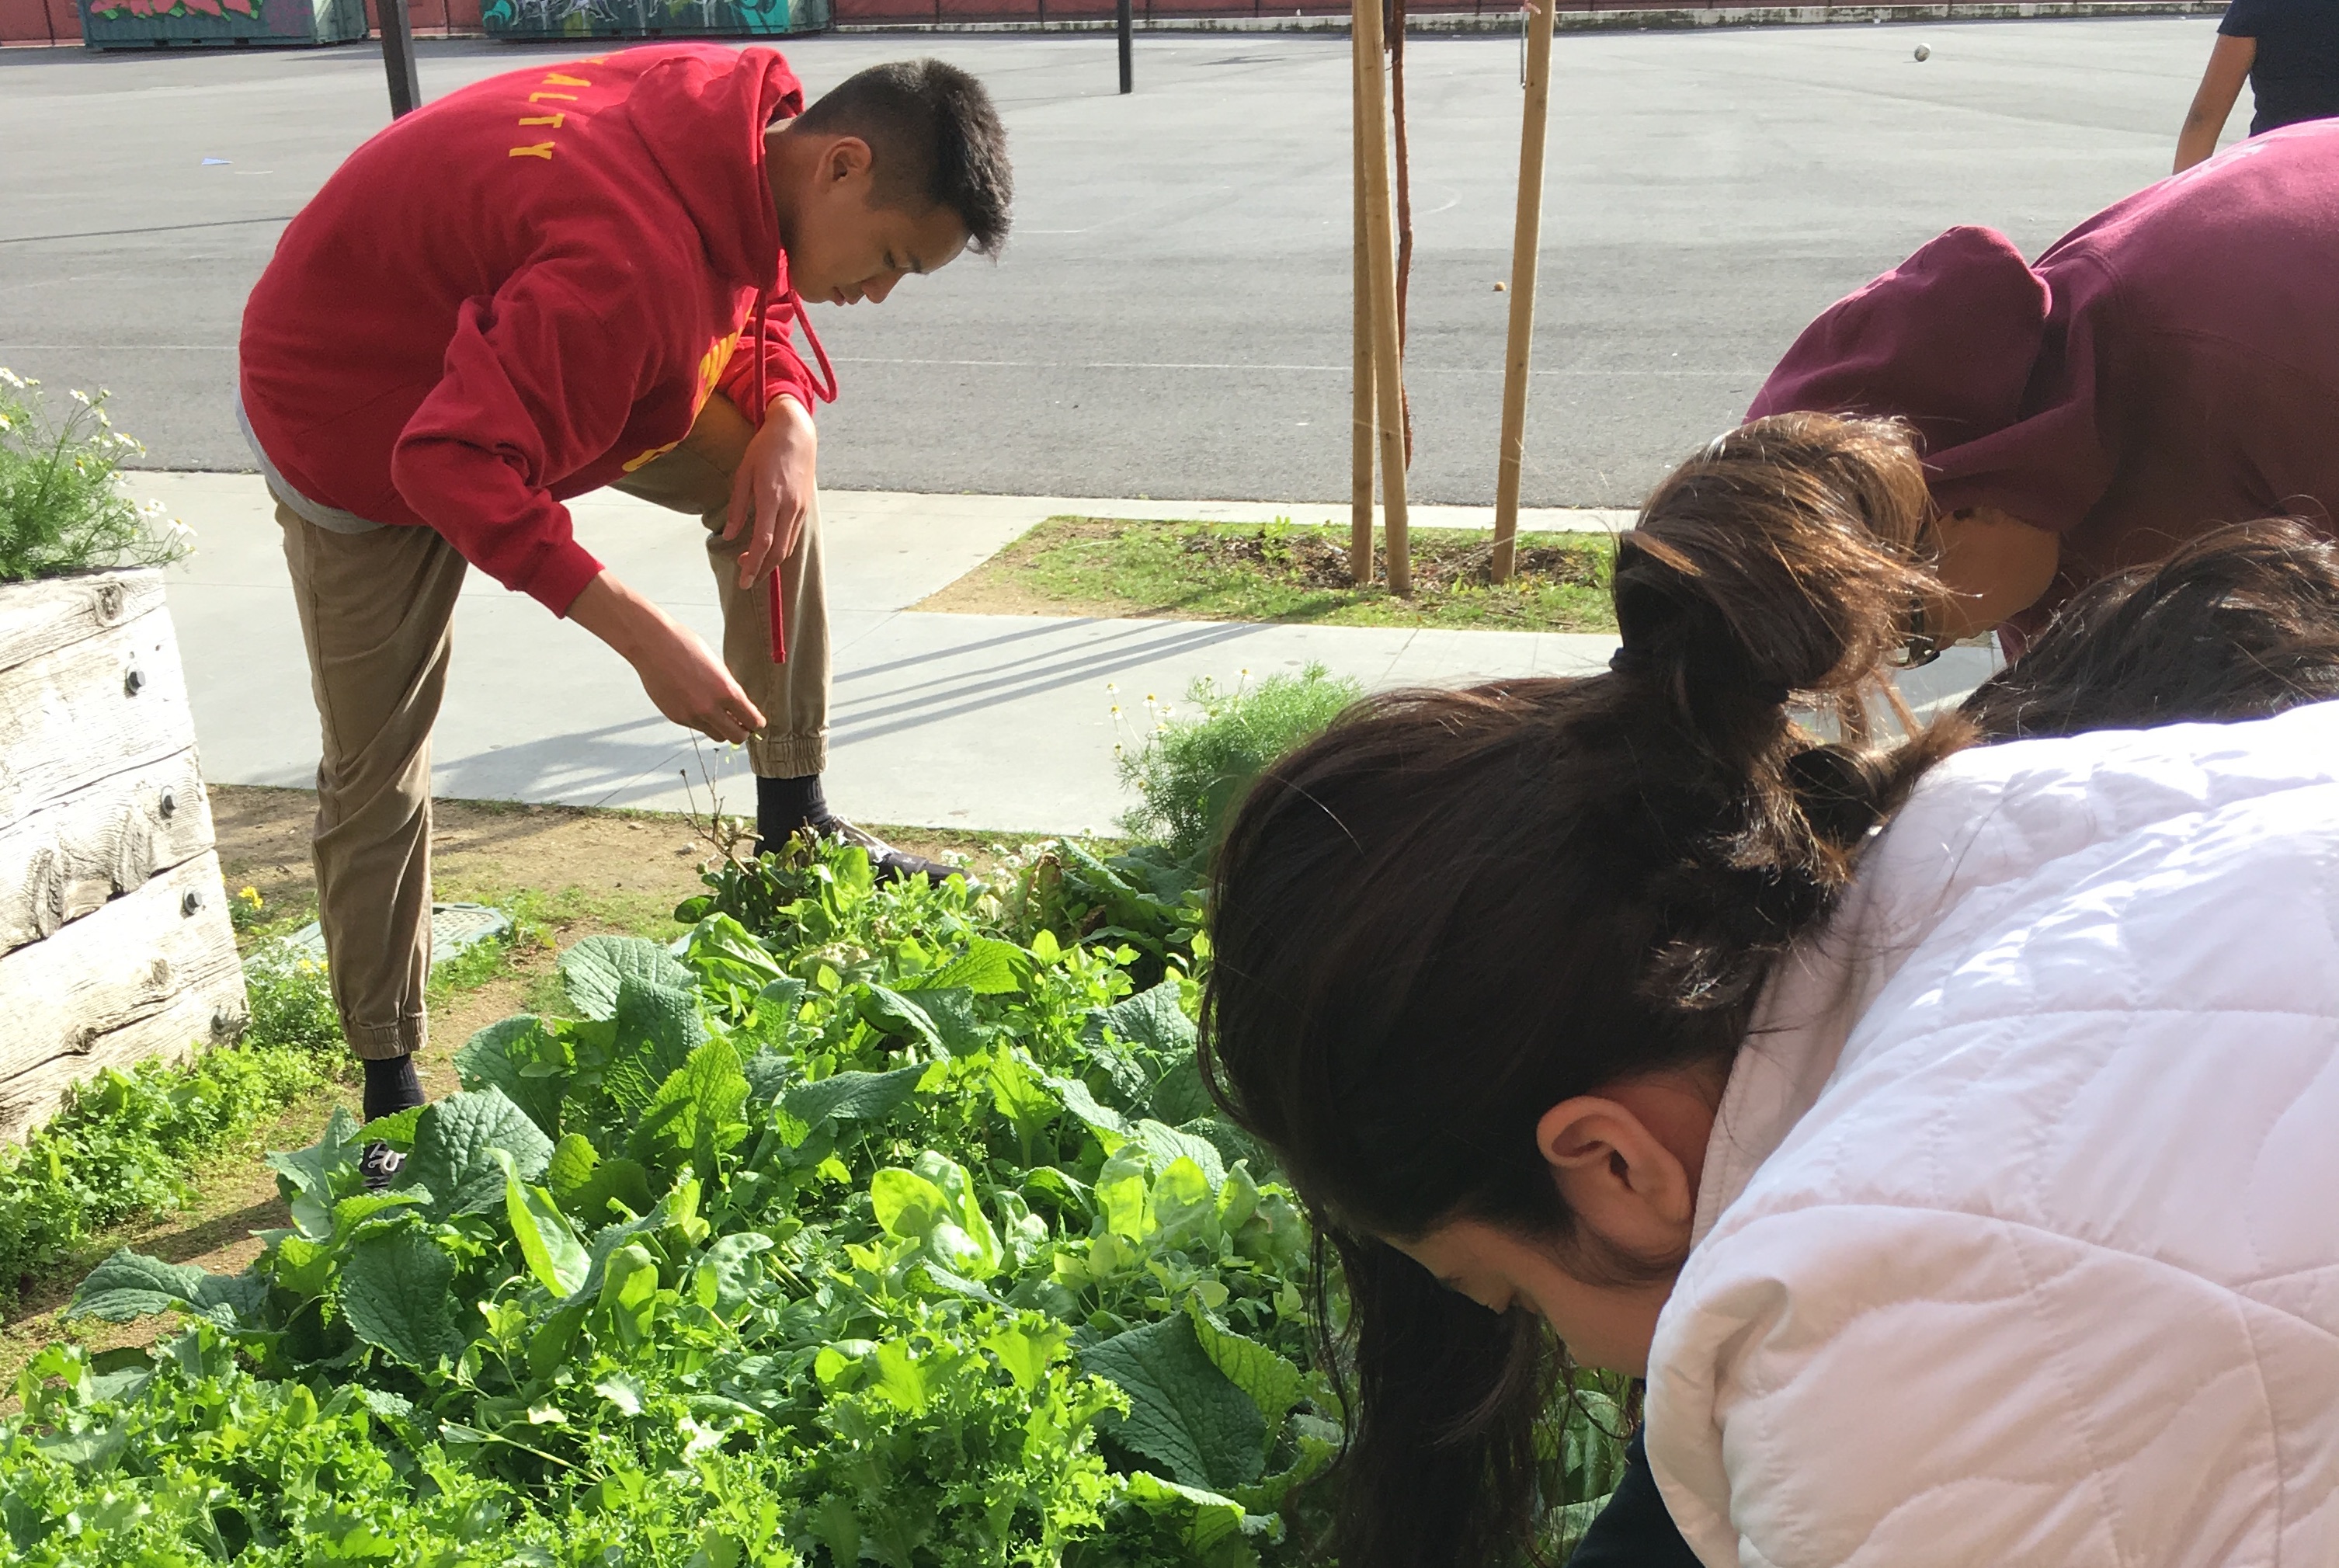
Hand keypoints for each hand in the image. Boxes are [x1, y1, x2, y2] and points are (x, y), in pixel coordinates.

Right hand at [567, 572, 765, 742]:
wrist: (653, 644)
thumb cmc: (684, 646)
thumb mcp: (717, 665)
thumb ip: (728, 688)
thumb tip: (739, 706)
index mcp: (725, 691)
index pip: (751, 720)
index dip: (757, 723)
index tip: (757, 722)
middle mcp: (709, 708)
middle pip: (736, 737)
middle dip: (743, 732)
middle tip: (742, 725)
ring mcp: (691, 715)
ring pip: (716, 735)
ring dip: (721, 729)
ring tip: (720, 715)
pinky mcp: (676, 717)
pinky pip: (697, 728)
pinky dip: (702, 722)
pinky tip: (698, 705)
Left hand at [722, 394, 816, 589]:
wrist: (796, 432)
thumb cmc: (764, 449)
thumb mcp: (743, 474)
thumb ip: (737, 507)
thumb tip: (729, 535)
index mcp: (771, 498)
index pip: (764, 542)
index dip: (753, 564)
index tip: (744, 580)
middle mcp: (790, 506)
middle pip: (779, 551)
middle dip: (762, 569)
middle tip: (745, 577)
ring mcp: (801, 508)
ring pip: (788, 546)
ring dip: (771, 560)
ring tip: (751, 562)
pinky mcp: (805, 506)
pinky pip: (793, 534)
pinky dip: (780, 547)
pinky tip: (767, 547)